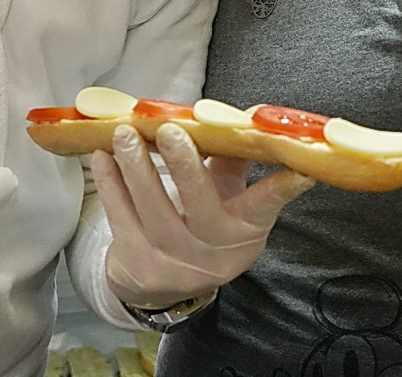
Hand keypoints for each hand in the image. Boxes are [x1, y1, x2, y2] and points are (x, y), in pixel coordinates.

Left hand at [92, 122, 315, 309]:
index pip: (267, 204)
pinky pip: (122, 220)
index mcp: (243, 230)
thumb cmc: (203, 223)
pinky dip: (111, 186)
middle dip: (185, 167)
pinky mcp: (138, 266)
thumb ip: (232, 161)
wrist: (163, 284)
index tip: (299, 166)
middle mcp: (213, 251)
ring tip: (125, 134)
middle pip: (201, 207)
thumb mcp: (228, 199)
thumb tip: (241, 117)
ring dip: (137, 169)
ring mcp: (175, 262)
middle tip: (171, 130)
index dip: (284, 186)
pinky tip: (103, 156)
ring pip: (155, 212)